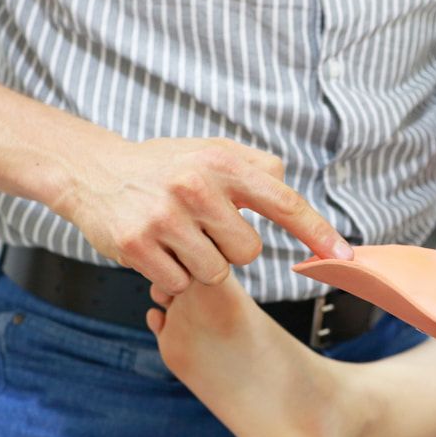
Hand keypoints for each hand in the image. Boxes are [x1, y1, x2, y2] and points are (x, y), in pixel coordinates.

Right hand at [54, 137, 351, 293]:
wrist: (92, 171)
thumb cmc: (163, 167)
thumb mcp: (210, 152)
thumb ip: (255, 167)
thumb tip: (290, 187)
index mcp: (221, 163)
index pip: (283, 201)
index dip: (316, 231)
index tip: (343, 256)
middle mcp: (195, 187)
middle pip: (248, 252)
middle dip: (230, 249)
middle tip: (202, 228)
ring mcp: (164, 217)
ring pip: (215, 273)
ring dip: (201, 264)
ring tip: (177, 238)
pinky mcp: (136, 245)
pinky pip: (179, 284)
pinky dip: (172, 276)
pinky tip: (157, 250)